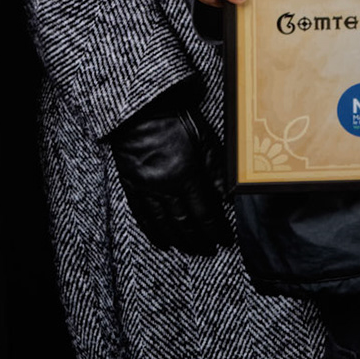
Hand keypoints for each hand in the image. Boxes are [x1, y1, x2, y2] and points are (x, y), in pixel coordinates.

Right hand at [106, 89, 229, 255]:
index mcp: (186, 173)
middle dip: (198, 240)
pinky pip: (142, 215)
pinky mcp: (131, 184)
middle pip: (184, 223)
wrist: (140, 108)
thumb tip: (228, 196)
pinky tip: (161, 241)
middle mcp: (165, 186)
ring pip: (163, 224)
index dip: (215, 230)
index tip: (224, 240)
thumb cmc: (176, 118)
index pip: (204, 213)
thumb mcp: (205, 139)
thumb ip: (216, 170)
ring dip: (178, 241)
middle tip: (208, 250)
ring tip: (189, 250)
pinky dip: (152, 232)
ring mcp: (146, 187)